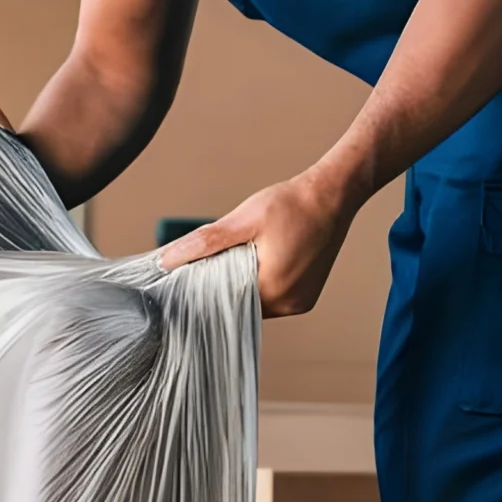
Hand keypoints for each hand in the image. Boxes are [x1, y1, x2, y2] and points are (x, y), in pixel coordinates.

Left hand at [159, 171, 356, 316]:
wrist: (333, 195)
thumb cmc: (292, 204)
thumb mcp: (242, 220)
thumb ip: (205, 242)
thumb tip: (167, 260)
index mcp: (272, 290)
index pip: (223, 304)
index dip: (202, 291)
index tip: (185, 279)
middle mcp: (288, 304)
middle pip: (238, 306)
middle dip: (219, 288)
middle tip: (204, 266)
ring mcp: (299, 302)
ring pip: (254, 303)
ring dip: (239, 287)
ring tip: (232, 260)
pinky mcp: (305, 297)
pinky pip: (271, 299)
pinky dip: (258, 286)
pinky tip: (252, 264)